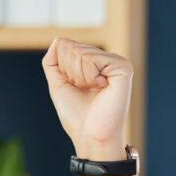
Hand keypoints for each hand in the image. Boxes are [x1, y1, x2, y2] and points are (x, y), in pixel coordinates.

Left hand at [41, 37, 132, 158]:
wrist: (90, 135)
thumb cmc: (76, 115)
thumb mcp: (58, 85)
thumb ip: (53, 63)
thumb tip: (57, 39)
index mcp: (93, 63)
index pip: (66, 46)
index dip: (62, 69)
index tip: (74, 87)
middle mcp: (106, 59)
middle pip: (72, 48)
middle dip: (69, 72)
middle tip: (83, 90)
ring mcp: (116, 61)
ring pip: (81, 53)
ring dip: (79, 76)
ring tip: (92, 90)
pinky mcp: (123, 66)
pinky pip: (93, 59)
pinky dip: (89, 76)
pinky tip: (100, 87)